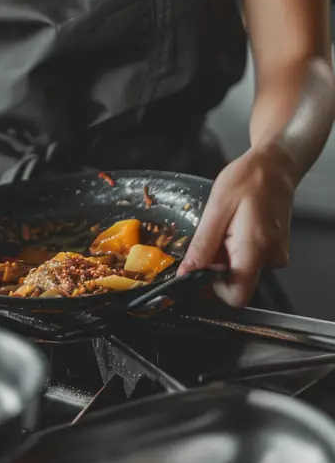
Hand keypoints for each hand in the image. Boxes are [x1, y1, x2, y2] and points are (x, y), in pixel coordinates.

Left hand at [177, 144, 294, 306]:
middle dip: (217, 265)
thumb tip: (187, 273)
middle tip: (216, 232)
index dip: (213, 286)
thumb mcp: (216, 208)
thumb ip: (202, 245)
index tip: (202, 265)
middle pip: (236, 283)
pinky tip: (238, 225)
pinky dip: (237, 248)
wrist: (275, 166)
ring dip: (226, 254)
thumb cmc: (248, 179)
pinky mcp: (275, 252)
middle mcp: (271, 258)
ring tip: (229, 223)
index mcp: (255, 248)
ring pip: (241, 271)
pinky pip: (249, 260)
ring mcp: (275, 256)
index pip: (236, 296)